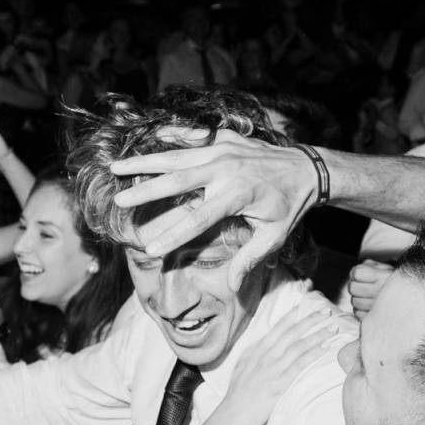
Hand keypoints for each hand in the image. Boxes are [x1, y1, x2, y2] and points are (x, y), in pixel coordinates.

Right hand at [110, 128, 315, 289]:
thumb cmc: (289, 206)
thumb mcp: (274, 236)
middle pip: (177, 181)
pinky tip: (147, 139)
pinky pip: (191, 136)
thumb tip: (232, 288)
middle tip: (119, 200)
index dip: (173, 235)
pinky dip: (168, 137)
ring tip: (117, 166)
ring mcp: (223, 149)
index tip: (151, 250)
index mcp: (236, 195)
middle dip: (146, 191)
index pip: (198, 219)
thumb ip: (250, 259)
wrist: (307, 169)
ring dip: (146, 161)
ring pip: (177, 155)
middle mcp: (226, 169)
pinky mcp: (224, 137)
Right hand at [217, 305, 350, 424]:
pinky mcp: (279, 384)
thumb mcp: (242, 366)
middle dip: (311, 320)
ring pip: (299, 346)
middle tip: (326, 311)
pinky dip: (313, 354)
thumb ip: (254, 353)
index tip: (306, 305)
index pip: (278, 328)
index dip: (293, 315)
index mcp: (257, 350)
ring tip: (333, 328)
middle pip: (292, 333)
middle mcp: (265, 356)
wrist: (232, 415)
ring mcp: (272, 369)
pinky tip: (325, 348)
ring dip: (318, 335)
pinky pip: (299, 365)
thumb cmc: (238, 394)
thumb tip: (264, 341)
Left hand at [346, 259, 394, 317]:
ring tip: (367, 296)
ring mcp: (378, 306)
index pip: (356, 273)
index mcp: (382, 276)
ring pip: (354, 302)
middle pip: (352, 288)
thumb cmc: (394, 283)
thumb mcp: (384, 268)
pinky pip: (358, 313)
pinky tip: (368, 306)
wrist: (410, 298)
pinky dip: (360, 310)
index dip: (355, 273)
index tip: (361, 275)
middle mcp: (380, 291)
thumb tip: (354, 272)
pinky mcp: (375, 318)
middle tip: (363, 286)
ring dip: (357, 298)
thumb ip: (368, 266)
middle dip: (355, 286)